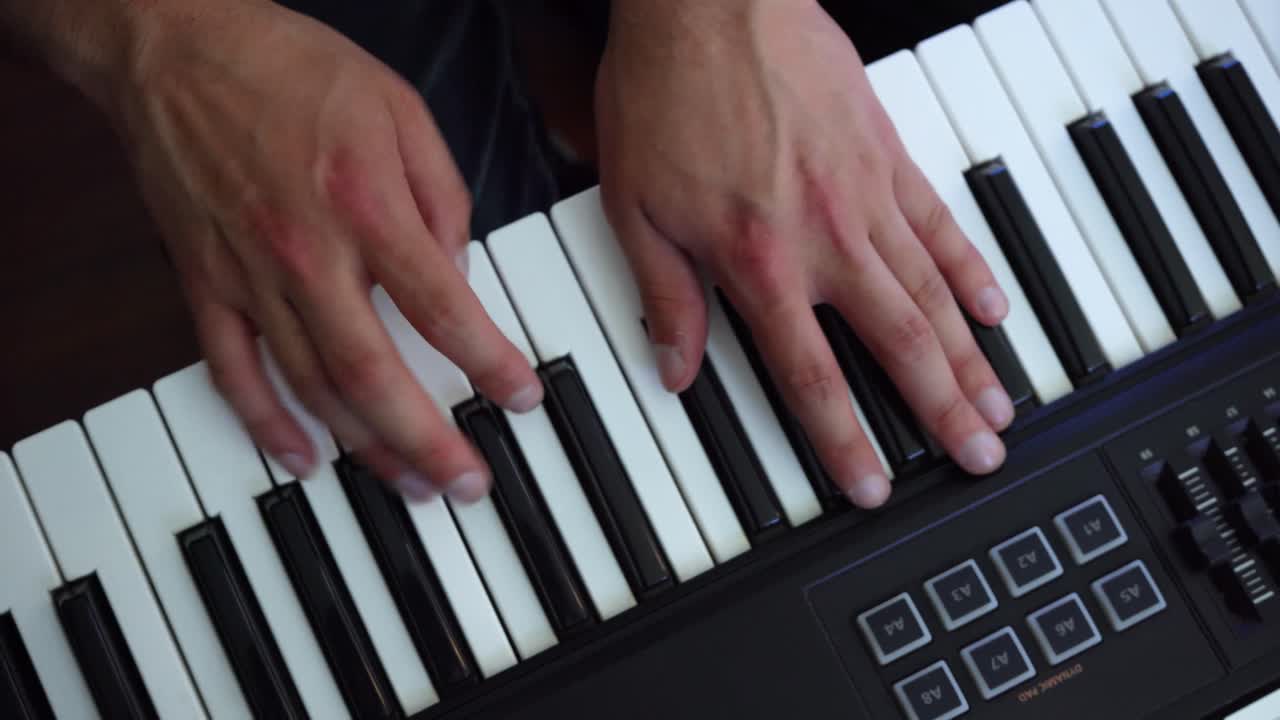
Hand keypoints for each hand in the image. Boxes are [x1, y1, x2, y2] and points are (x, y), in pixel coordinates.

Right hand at [101, 1, 541, 499]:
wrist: (176, 44)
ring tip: (409, 482)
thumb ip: (442, 198)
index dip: (489, 363)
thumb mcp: (401, 111)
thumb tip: (458, 273)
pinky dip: (264, 422)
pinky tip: (301, 458)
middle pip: (373, 373)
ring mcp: (249, 274)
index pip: (442, 308)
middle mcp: (307, 251)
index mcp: (366, 205)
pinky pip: (232, 371)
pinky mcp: (203, 282)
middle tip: (467, 483)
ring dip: (364, 446)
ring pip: (310, 386)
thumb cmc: (293, 69)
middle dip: (428, 440)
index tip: (523, 396)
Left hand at [596, 0, 1012, 507]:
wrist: (709, 4)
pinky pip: (941, 220)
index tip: (874, 483)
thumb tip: (677, 371)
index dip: (845, 438)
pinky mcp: (887, 152)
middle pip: (897, 343)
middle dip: (940, 409)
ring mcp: (866, 195)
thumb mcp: (636, 209)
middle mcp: (825, 238)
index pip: (811, 374)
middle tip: (979, 456)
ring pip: (931, 291)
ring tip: (999, 404)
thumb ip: (667, 297)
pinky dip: (971, 267)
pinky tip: (994, 306)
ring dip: (969, 355)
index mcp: (759, 262)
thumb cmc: (666, 96)